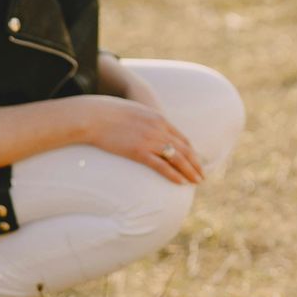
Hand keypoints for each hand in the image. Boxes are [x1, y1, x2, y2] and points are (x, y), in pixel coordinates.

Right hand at [80, 95, 202, 184]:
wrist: (94, 115)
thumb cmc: (109, 114)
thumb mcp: (134, 113)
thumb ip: (145, 122)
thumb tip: (146, 131)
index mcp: (159, 118)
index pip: (181, 137)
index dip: (191, 151)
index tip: (196, 160)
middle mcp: (159, 129)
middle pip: (184, 149)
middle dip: (195, 163)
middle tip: (202, 175)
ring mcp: (150, 140)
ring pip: (177, 158)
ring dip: (189, 171)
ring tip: (196, 181)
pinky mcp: (139, 151)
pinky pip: (161, 165)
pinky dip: (173, 175)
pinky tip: (181, 183)